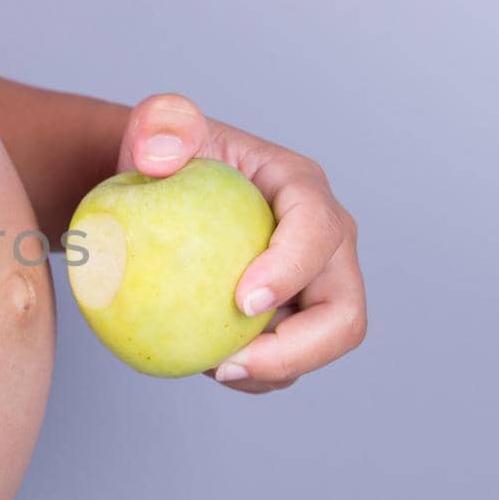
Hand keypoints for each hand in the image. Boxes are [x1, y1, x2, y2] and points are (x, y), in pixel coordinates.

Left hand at [117, 94, 366, 391]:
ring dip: (271, 371)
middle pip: (343, 310)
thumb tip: (158, 156)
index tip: (241, 301)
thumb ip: (159, 126)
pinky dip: (250, 372)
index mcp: (300, 188)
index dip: (292, 269)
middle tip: (229, 364)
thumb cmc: (161, 156)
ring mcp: (310, 284)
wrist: (155, 191)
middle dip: (299, 349)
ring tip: (209, 367)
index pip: (318, 229)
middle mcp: (322, 243)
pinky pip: (283, 358)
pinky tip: (201, 364)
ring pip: (319, 346)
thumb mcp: (156, 127)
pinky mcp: (287, 316)